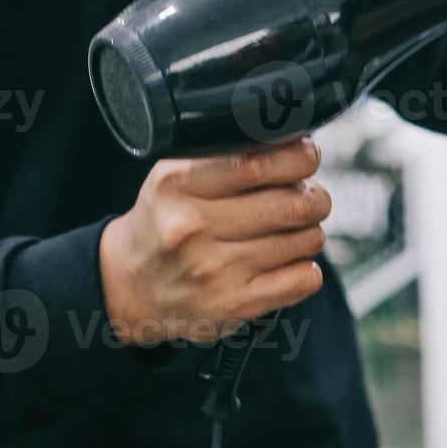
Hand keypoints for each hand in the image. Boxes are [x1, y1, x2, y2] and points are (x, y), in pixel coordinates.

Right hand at [99, 137, 332, 345]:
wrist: (130, 285)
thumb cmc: (166, 222)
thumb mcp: (176, 177)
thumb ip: (226, 157)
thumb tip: (293, 143)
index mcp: (179, 185)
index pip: (260, 164)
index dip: (300, 157)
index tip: (306, 157)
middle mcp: (194, 227)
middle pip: (294, 204)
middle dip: (316, 197)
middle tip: (310, 197)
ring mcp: (215, 270)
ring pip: (306, 240)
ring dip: (310, 232)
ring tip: (291, 232)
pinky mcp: (234, 304)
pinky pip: (304, 279)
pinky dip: (307, 269)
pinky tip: (286, 263)